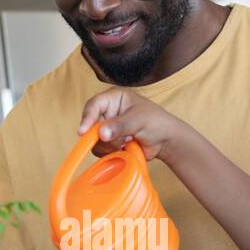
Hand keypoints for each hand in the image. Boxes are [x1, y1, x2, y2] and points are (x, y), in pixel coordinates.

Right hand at [78, 87, 193, 163]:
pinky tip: (126, 147)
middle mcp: (107, 112)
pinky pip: (102, 150)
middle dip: (104, 135)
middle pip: (91, 125)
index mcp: (113, 98)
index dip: (87, 118)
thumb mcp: (138, 120)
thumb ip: (120, 126)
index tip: (83, 132)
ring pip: (95, 140)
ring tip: (128, 140)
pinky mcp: (110, 143)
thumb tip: (101, 133)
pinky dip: (113, 152)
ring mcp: (108, 128)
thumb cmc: (156, 122)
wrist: (165, 141)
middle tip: (120, 139)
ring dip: (111, 144)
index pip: (94, 105)